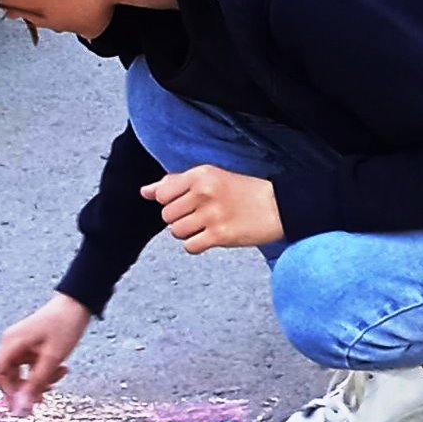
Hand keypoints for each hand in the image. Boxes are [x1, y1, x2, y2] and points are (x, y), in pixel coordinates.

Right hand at [0, 294, 92, 412]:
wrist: (77, 304)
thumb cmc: (64, 326)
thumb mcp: (52, 359)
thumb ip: (36, 385)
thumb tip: (21, 409)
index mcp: (11, 343)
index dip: (7, 390)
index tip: (25, 401)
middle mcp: (10, 344)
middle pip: (4, 376)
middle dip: (23, 389)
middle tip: (42, 397)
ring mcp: (18, 345)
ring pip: (18, 374)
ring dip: (36, 382)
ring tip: (57, 377)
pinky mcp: (28, 347)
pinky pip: (28, 367)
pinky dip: (41, 373)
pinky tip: (59, 369)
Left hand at [142, 165, 281, 252]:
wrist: (277, 206)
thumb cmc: (242, 191)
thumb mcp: (209, 177)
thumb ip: (174, 183)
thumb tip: (145, 192)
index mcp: (200, 175)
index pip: (162, 194)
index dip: (170, 202)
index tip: (188, 202)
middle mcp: (204, 192)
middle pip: (167, 216)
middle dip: (180, 218)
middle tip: (201, 215)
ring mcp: (212, 215)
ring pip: (176, 232)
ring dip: (188, 233)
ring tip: (207, 225)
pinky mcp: (220, 235)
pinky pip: (189, 247)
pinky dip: (197, 245)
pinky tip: (211, 237)